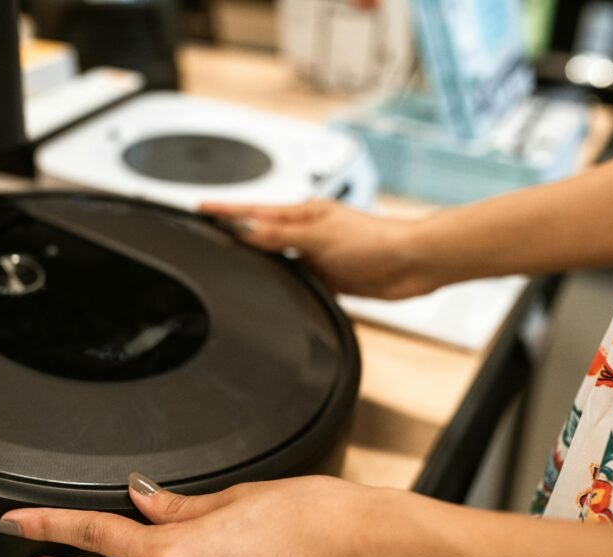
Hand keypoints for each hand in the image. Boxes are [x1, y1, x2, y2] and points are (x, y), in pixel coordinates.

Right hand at [201, 200, 437, 298]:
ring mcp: (318, 257)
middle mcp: (308, 234)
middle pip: (262, 235)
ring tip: (231, 262)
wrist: (412, 263)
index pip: (254, 213)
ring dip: (259, 262)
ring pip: (279, 261)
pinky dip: (284, 286)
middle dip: (235, 234)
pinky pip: (299, 283)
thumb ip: (278, 236)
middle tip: (208, 232)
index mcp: (303, 215)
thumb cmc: (375, 240)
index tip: (200, 208)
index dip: (226, 213)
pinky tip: (274, 292)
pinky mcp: (330, 280)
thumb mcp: (317, 236)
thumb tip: (244, 232)